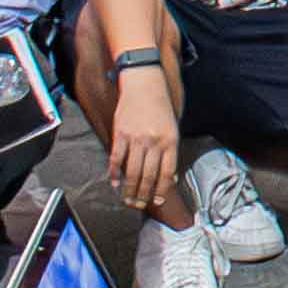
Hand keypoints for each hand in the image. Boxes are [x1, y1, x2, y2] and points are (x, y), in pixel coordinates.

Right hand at [104, 65, 180, 222]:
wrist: (144, 83)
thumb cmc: (161, 106)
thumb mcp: (172, 127)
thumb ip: (169, 151)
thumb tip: (168, 178)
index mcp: (170, 140)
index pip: (166, 172)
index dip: (161, 190)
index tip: (157, 201)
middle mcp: (153, 141)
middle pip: (148, 175)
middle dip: (144, 194)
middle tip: (139, 205)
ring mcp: (135, 138)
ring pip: (132, 171)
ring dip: (129, 189)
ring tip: (128, 199)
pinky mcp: (120, 133)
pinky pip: (117, 159)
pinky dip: (115, 174)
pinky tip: (115, 183)